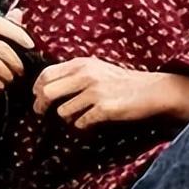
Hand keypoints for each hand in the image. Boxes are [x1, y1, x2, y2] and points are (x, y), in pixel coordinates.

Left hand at [32, 57, 188, 128]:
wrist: (152, 90)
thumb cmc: (121, 81)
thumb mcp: (95, 68)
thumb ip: (73, 73)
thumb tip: (46, 85)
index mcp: (81, 63)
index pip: (46, 74)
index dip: (37, 88)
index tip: (36, 97)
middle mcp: (86, 75)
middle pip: (47, 92)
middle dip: (41, 105)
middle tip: (40, 112)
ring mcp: (95, 92)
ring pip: (63, 111)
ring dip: (67, 117)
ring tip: (78, 115)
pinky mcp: (105, 109)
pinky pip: (81, 122)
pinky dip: (82, 125)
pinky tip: (91, 121)